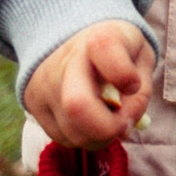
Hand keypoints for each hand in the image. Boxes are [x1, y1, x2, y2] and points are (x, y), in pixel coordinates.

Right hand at [24, 21, 153, 150]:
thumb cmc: (118, 50)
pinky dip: (84, 137)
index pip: (105, 50)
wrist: (72, 37)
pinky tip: (92, 120)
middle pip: (77, 105)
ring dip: (100, 137)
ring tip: (110, 118)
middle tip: (124, 124)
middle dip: (108, 127)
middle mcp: (64, 62)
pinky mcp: (34, 107)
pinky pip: (63, 138)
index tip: (133, 84)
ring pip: (72, 133)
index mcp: (98, 40)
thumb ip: (141, 89)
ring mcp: (44, 86)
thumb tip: (124, 126)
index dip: (125, 75)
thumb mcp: (140, 55)